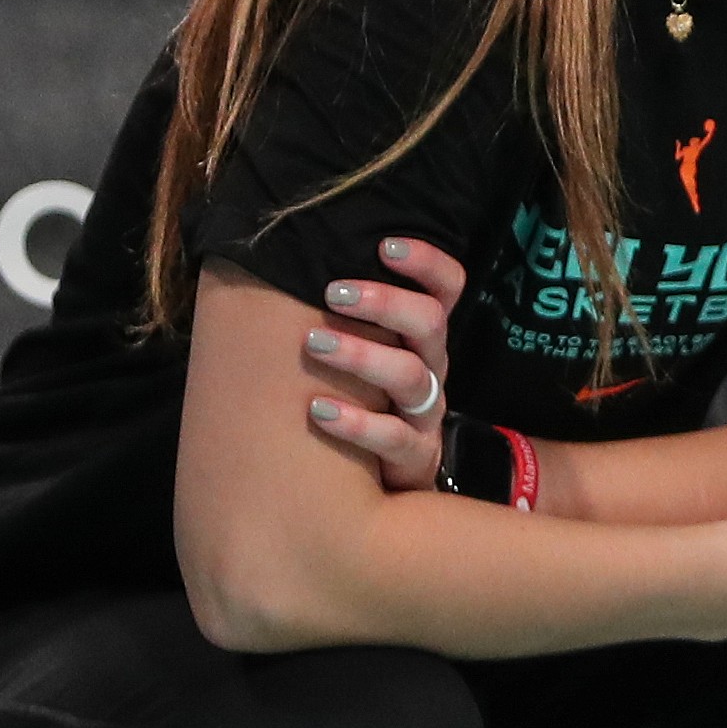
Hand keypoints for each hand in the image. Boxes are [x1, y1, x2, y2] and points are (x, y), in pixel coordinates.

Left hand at [303, 237, 464, 491]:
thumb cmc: (361, 398)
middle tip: (334, 293)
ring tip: (313, 344)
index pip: (446, 287)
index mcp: (422, 336)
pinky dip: (357, 422)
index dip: (427, 262)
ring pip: (412, 375)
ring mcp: (425, 414)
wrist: (384, 481)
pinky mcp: (415, 457)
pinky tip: (318, 410)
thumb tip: (280, 262)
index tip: (384, 246)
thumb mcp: (362, 352)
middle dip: (384, 302)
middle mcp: (431, 367)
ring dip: (362, 355)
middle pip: (430, 322)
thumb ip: (343, 316)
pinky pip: (395, 438)